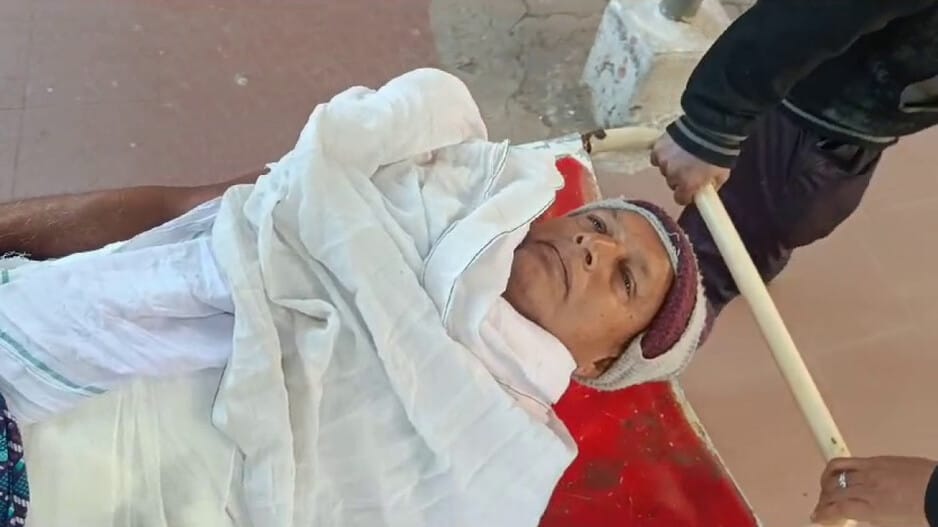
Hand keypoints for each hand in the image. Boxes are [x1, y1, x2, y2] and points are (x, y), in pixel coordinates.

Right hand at [650, 133, 729, 205]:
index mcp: (687, 185)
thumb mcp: (721, 174)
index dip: (686, 194)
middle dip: (679, 178)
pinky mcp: (658, 148)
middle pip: (672, 183)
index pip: (680, 199)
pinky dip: (663, 154)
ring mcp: (664, 161)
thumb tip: (705, 189)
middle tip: (688, 168)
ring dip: (671, 165)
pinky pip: (657, 156)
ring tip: (681, 155)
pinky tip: (672, 149)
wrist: (710, 127)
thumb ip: (711, 184)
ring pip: (664, 169)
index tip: (690, 190)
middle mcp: (672, 176)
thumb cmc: (718, 152)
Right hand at [812, 456, 937, 526]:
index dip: (823, 514)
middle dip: (822, 501)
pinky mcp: (874, 460)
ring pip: (834, 475)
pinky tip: (833, 474)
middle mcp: (868, 488)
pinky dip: (833, 469)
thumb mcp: (894, 522)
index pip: (838, 509)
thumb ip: (872, 518)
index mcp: (873, 508)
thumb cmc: (923, 509)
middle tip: (820, 508)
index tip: (817, 517)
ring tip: (824, 490)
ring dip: (825, 485)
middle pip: (833, 492)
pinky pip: (845, 462)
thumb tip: (857, 516)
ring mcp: (869, 471)